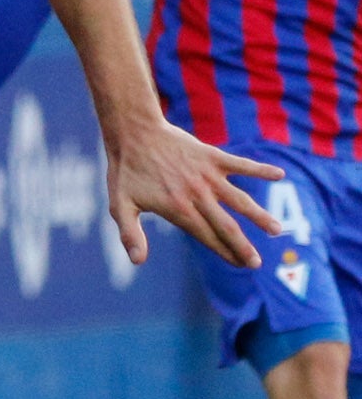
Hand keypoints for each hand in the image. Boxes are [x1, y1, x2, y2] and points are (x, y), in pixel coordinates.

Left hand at [105, 118, 280, 269]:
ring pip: (240, 200)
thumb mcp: (120, 206)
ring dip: (259, 215)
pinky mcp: (213, 157)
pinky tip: (280, 175)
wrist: (134, 133)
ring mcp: (208, 176)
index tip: (241, 265)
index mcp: (178, 210)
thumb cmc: (125, 172)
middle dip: (242, 246)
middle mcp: (197, 195)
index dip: (225, 252)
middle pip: (226, 225)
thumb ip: (130, 234)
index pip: (207, 237)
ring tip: (276, 229)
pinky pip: (242, 164)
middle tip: (257, 263)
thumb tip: (137, 261)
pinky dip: (261, 169)